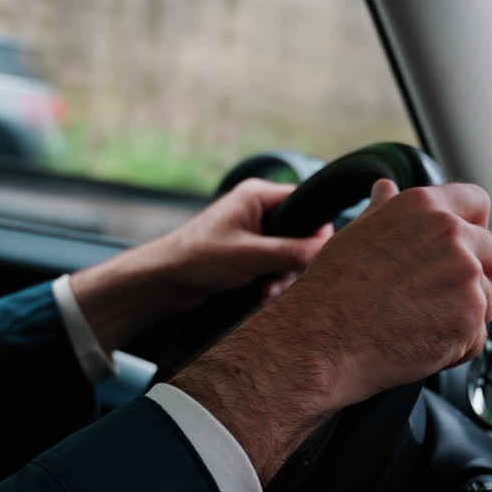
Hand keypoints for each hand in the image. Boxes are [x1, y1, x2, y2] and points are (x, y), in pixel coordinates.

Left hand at [70, 178, 332, 352]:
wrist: (164, 283)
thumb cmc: (198, 257)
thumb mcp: (250, 255)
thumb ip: (291, 250)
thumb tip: (327, 245)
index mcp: (257, 196)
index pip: (304, 203)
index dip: (315, 229)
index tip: (316, 254)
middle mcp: (257, 212)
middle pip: (299, 234)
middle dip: (294, 263)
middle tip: (282, 280)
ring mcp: (254, 235)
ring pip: (288, 256)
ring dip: (282, 278)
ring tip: (267, 292)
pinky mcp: (248, 257)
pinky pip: (274, 268)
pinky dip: (271, 283)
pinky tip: (261, 296)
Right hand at [173, 180, 491, 482]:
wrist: (321, 342)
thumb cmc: (331, 293)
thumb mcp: (355, 235)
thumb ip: (386, 211)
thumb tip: (387, 189)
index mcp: (424, 207)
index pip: (477, 201)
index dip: (470, 229)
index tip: (455, 251)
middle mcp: (451, 234)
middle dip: (475, 278)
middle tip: (433, 298)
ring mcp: (465, 276)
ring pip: (487, 300)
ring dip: (463, 317)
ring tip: (415, 324)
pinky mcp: (470, 318)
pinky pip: (477, 337)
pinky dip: (454, 348)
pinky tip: (417, 343)